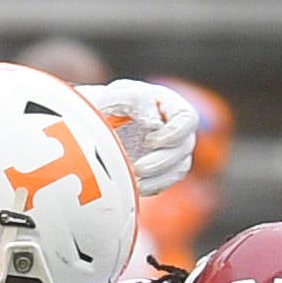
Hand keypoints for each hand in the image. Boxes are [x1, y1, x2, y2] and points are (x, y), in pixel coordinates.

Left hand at [78, 79, 197, 195]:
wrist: (94, 121)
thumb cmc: (107, 103)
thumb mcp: (116, 95)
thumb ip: (135, 101)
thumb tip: (154, 121)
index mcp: (168, 104)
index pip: (187, 119)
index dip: (174, 133)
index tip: (149, 141)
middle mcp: (175, 127)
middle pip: (184, 148)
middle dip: (161, 161)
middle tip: (138, 168)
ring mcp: (171, 149)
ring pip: (178, 168)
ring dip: (158, 178)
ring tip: (135, 182)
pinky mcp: (161, 168)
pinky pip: (165, 182)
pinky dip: (152, 186)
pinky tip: (135, 187)